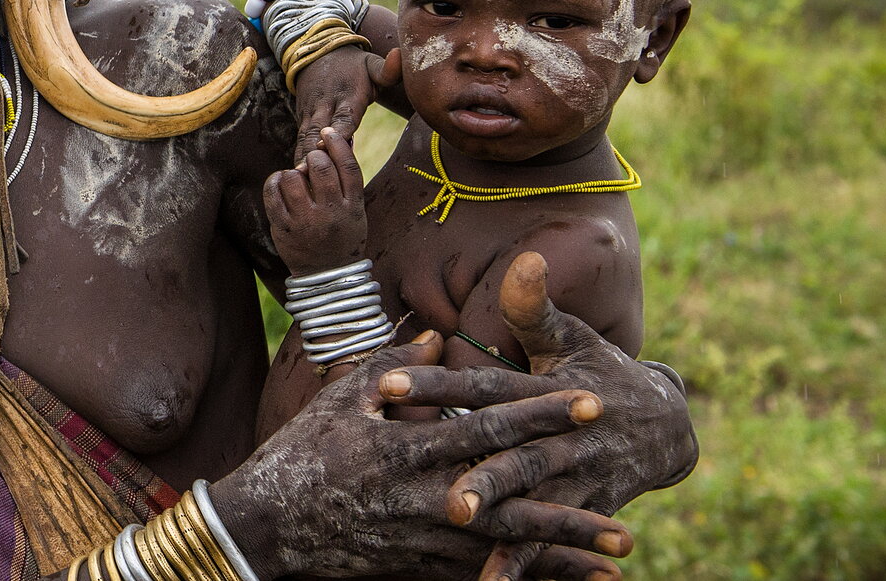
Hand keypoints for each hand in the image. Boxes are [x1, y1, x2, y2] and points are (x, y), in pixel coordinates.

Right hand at [209, 333, 633, 579]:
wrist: (263, 526)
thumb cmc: (300, 451)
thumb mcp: (342, 396)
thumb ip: (395, 362)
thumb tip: (438, 329)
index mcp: (408, 446)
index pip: (489, 425)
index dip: (541, 412)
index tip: (589, 399)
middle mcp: (423, 496)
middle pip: (512, 490)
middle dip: (570, 485)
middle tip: (622, 471)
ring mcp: (423, 538)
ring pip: (508, 543)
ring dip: (564, 546)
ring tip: (620, 549)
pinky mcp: (417, 567)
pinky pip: (482, 573)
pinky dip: (526, 576)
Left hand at [264, 127, 367, 273]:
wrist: (327, 277)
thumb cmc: (342, 236)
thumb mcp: (355, 211)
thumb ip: (348, 182)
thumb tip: (338, 143)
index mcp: (353, 207)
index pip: (348, 167)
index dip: (338, 144)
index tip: (329, 132)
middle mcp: (331, 213)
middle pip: (320, 167)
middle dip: (314, 156)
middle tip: (312, 161)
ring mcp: (306, 222)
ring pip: (293, 177)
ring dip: (293, 172)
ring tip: (296, 180)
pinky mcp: (284, 228)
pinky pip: (272, 194)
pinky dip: (274, 182)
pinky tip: (279, 184)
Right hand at [288, 44, 390, 168]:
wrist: (317, 52)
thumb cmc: (353, 65)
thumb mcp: (372, 63)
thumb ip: (387, 69)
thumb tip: (400, 56)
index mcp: (347, 95)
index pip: (345, 116)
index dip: (340, 132)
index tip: (332, 146)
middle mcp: (326, 105)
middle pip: (318, 132)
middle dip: (313, 153)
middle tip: (309, 174)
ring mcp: (311, 112)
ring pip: (305, 138)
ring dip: (302, 158)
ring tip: (299, 180)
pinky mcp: (302, 118)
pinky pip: (300, 140)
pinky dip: (298, 156)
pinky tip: (297, 178)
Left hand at [380, 252, 698, 580]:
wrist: (670, 425)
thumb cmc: (600, 372)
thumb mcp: (570, 339)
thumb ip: (534, 309)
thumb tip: (522, 258)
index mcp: (541, 389)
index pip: (479, 383)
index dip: (434, 382)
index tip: (383, 385)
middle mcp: (559, 433)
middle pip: (509, 448)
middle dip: (474, 463)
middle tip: (427, 473)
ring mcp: (577, 475)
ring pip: (531, 497)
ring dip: (499, 512)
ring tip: (459, 523)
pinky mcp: (588, 510)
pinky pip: (551, 542)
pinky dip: (525, 565)